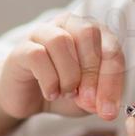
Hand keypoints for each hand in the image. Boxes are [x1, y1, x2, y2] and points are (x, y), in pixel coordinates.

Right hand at [0, 14, 124, 120]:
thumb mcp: (89, 98)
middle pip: (88, 33)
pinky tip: (51, 93)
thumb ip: (100, 97)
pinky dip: (49, 80)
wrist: (27, 97)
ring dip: (68, 75)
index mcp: (93, 33)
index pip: (111, 48)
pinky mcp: (22, 48)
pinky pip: (38, 55)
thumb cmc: (62, 90)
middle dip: (92, 73)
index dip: (112, 80)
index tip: (108, 111)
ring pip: (61, 41)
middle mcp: (69, 24)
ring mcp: (43, 33)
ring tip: (66, 93)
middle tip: (88, 101)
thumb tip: (104, 106)